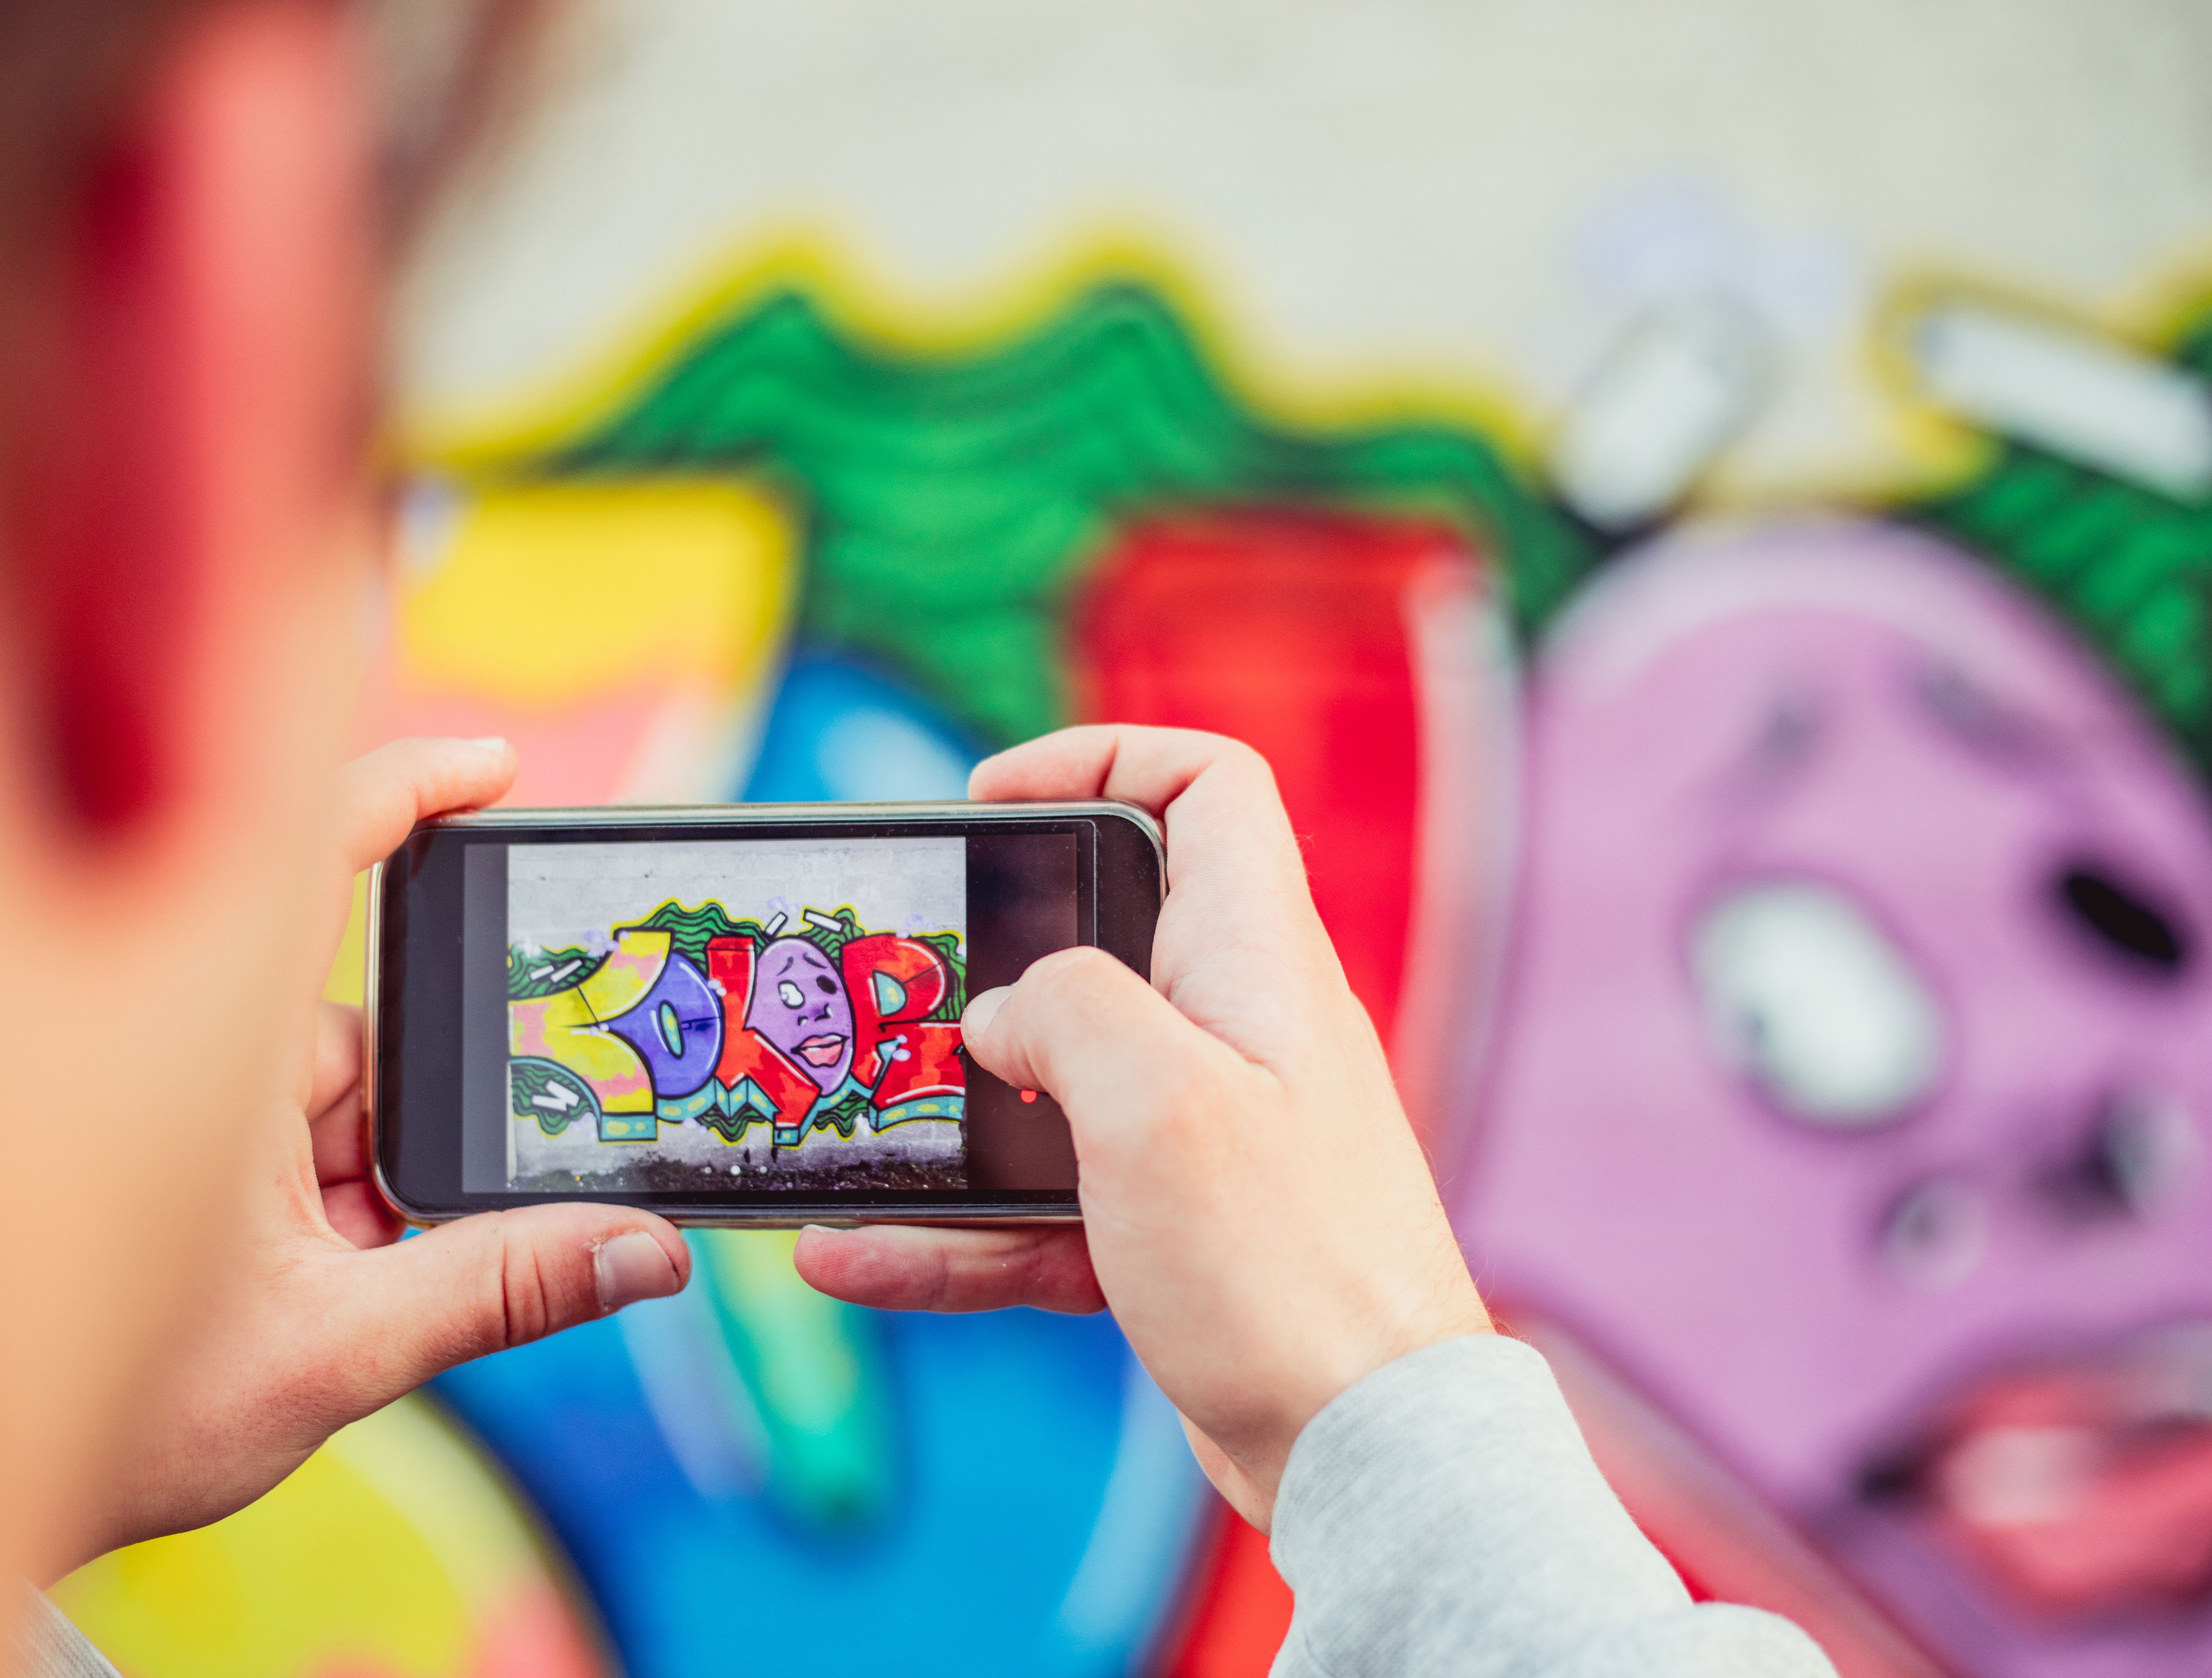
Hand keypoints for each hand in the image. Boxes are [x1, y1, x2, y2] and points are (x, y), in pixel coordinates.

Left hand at [75, 739, 689, 1565]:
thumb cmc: (104, 1414)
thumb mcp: (326, 1356)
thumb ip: (495, 1293)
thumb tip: (642, 1250)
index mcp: (209, 1061)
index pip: (303, 868)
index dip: (402, 790)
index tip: (494, 771)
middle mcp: (202, 1068)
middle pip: (368, 1040)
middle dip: (415, 1142)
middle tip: (416, 1231)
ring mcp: (199, 1119)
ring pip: (348, 1109)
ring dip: (379, 1197)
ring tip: (348, 1297)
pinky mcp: (199, 1168)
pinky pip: (313, 1153)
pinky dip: (345, 1216)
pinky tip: (331, 1295)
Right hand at [794, 726, 1492, 1529]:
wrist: (1368, 1452)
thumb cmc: (1284, 1265)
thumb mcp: (1157, 1100)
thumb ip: (1065, 1011)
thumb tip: (1002, 1014)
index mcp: (1257, 960)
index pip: (1209, 787)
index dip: (1102, 759)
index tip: (995, 801)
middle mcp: (1240, 1031)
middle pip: (1106, 938)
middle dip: (992, 954)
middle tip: (897, 982)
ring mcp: (1211, 1135)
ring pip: (1057, 1090)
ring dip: (952, 1115)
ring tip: (843, 1138)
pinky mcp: (1180, 1232)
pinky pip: (1048, 1207)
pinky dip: (960, 1230)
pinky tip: (856, 1257)